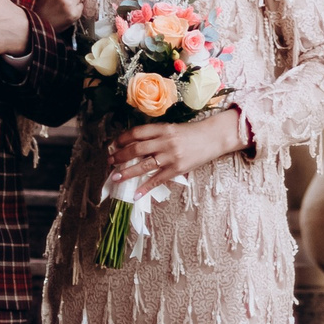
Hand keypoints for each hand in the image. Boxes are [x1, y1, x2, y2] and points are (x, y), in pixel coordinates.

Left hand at [107, 108, 246, 192]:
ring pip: (144, 165)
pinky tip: (135, 194)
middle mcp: (165, 142)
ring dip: (127, 172)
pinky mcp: (177, 169)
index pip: (138, 132)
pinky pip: (157, 180)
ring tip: (115, 176)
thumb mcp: (173, 129)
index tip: (114, 144)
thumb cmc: (192, 133)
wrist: (213, 138)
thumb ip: (156, 135)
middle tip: (110, 161)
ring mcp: (171, 156)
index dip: (123, 138)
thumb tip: (135, 145)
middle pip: (137, 149)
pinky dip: (145, 187)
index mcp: (163, 129)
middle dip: (120, 156)